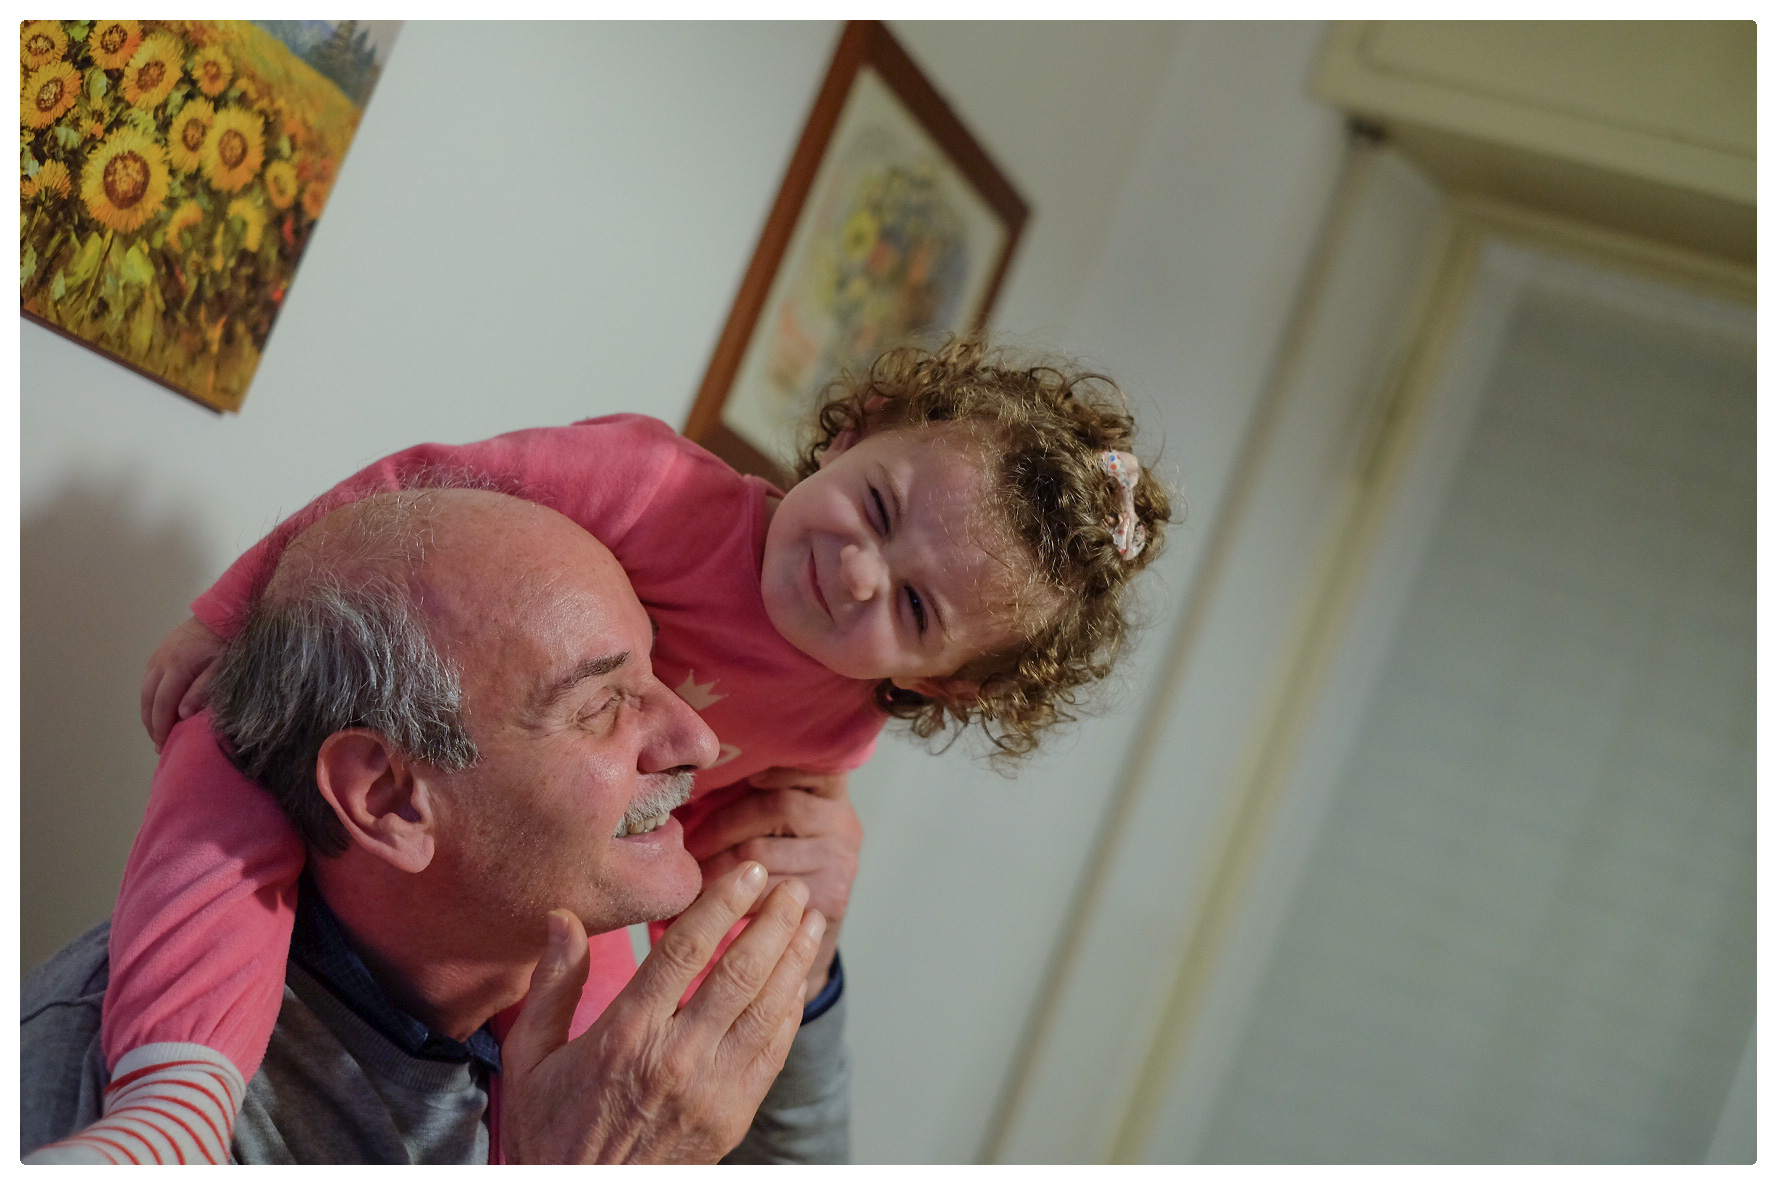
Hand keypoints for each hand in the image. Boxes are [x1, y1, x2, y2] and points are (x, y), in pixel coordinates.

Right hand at [140, 616, 224, 750]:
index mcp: (176, 666)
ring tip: (158, 731)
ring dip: (149, 712)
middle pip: (148, 699)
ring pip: (145, 690)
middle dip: (152, 724)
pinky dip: (151, 698)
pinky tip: (159, 709)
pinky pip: (149, 680)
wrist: (223, 612)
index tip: (164, 745)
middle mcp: (161, 661)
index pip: (163, 704)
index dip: (161, 727)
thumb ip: (203, 690)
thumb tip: (181, 714)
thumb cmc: (228, 640)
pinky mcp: (160, 652)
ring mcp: (158, 656)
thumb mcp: (222, 667)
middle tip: (159, 744)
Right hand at [500, 863, 825, 1163]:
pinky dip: (790, 1009)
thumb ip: (554, 984)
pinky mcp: (734, 1115)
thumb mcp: (530, 1058)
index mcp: (625, 1036)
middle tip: (791, 887)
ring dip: (794, 958)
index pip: (685, 951)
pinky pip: (773, 1051)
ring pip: (766, 1008)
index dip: (723, 904)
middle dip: (773, 922)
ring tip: (809, 920)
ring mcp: (712, 1090)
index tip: (746, 873)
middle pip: (739, 973)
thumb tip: (562, 916)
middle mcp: (675, 1059)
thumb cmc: (553, 1133)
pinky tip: (797, 979)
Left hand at [685, 767, 861, 996]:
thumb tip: (695, 778)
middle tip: (686, 845)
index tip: (734, 774)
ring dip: (717, 866)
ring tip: (688, 874)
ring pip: (764, 854)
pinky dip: (731, 898)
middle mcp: (843, 822)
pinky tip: (707, 901)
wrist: (803, 935)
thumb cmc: (778, 864)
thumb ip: (753, 795)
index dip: (769, 767)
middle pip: (775, 808)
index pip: (801, 766)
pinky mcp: (829, 899)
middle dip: (721, 827)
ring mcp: (840, 862)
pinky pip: (766, 895)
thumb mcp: (776, 820)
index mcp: (830, 790)